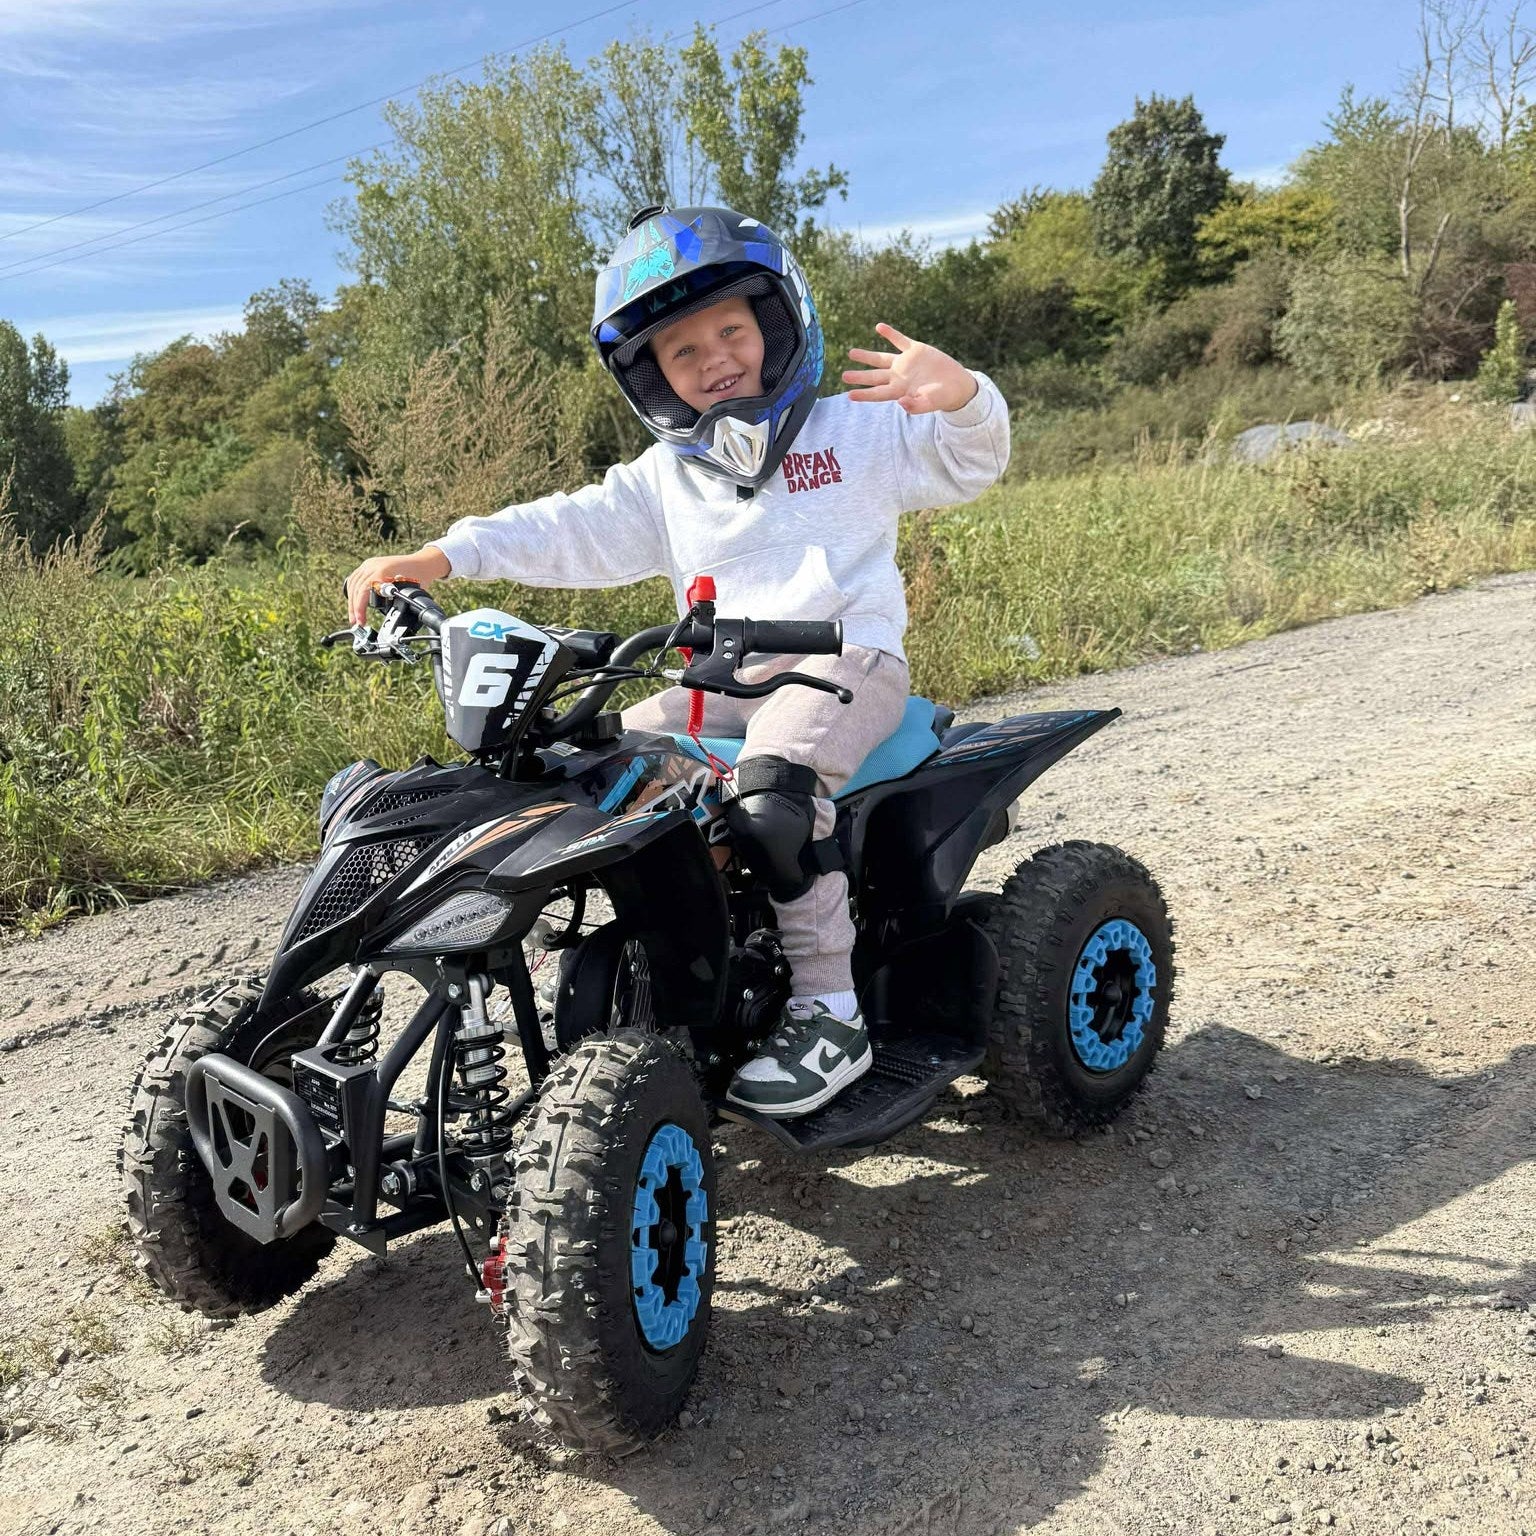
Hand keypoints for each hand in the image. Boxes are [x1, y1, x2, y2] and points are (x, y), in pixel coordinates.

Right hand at [343, 546, 450, 626]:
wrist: (423, 563)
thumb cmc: (419, 576)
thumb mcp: (407, 592)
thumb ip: (396, 602)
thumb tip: (387, 619)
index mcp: (382, 571)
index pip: (363, 590)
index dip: (359, 607)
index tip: (361, 620)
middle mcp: (373, 565)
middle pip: (356, 588)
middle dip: (354, 608)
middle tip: (356, 622)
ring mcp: (370, 564)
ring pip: (353, 583)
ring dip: (352, 601)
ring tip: (354, 616)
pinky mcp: (369, 565)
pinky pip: (355, 578)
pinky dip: (353, 591)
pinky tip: (354, 601)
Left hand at [841, 322, 978, 414]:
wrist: (955, 384)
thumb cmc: (942, 398)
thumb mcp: (930, 403)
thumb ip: (916, 406)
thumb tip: (901, 403)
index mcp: (900, 391)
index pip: (878, 393)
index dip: (864, 394)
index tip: (850, 395)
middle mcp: (899, 377)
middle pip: (875, 376)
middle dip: (859, 376)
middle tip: (844, 375)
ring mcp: (905, 363)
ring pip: (881, 358)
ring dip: (867, 356)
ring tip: (851, 353)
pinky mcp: (915, 350)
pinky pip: (900, 340)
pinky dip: (890, 333)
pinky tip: (879, 327)